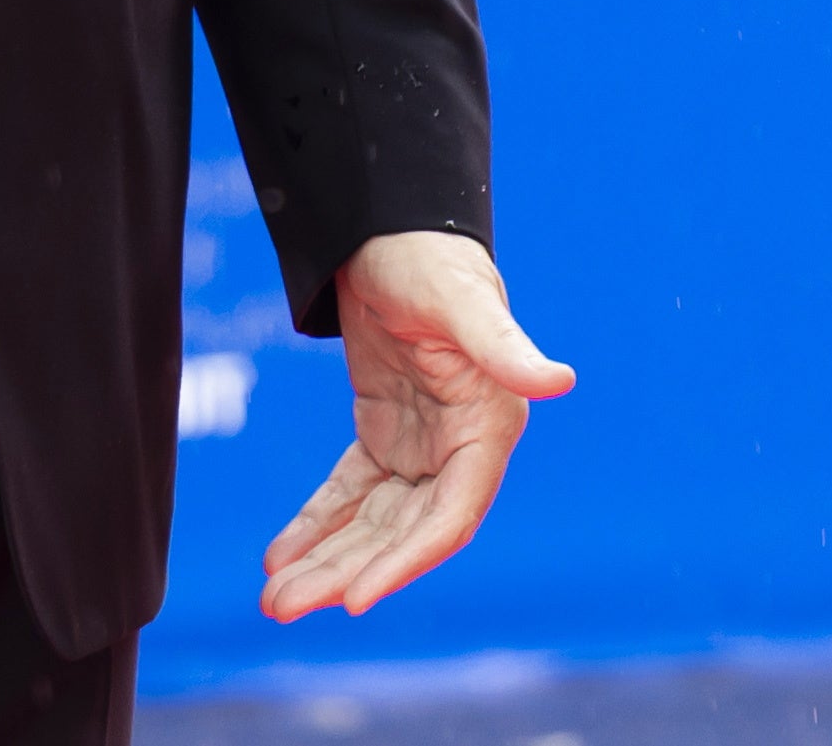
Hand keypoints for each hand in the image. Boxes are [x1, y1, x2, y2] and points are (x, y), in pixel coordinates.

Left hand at [255, 232, 573, 621]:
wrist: (388, 227)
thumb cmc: (432, 259)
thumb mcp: (462, 302)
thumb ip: (504, 346)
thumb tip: (559, 381)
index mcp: (487, 428)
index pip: (450, 517)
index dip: (405, 561)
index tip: (356, 599)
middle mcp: (459, 448)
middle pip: (400, 533)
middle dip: (345, 573)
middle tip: (282, 605)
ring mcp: (419, 445)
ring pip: (371, 523)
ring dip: (324, 561)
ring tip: (273, 596)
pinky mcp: (384, 433)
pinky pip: (348, 493)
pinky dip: (316, 524)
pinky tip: (279, 553)